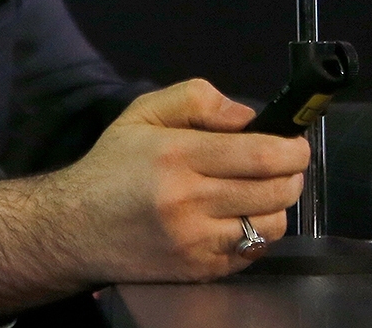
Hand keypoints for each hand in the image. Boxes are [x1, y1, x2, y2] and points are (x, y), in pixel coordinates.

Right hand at [0, 79, 309, 314]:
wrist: (75, 228)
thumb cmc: (113, 166)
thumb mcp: (143, 113)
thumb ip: (196, 99)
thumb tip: (247, 116)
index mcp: (177, 156)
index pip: (260, 154)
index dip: (292, 148)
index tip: (296, 144)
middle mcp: (189, 201)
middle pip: (275, 191)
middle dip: (292, 174)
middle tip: (284, 165)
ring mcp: (197, 242)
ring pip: (271, 225)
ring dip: (277, 205)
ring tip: (259, 192)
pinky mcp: (200, 270)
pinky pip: (252, 252)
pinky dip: (256, 233)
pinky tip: (236, 217)